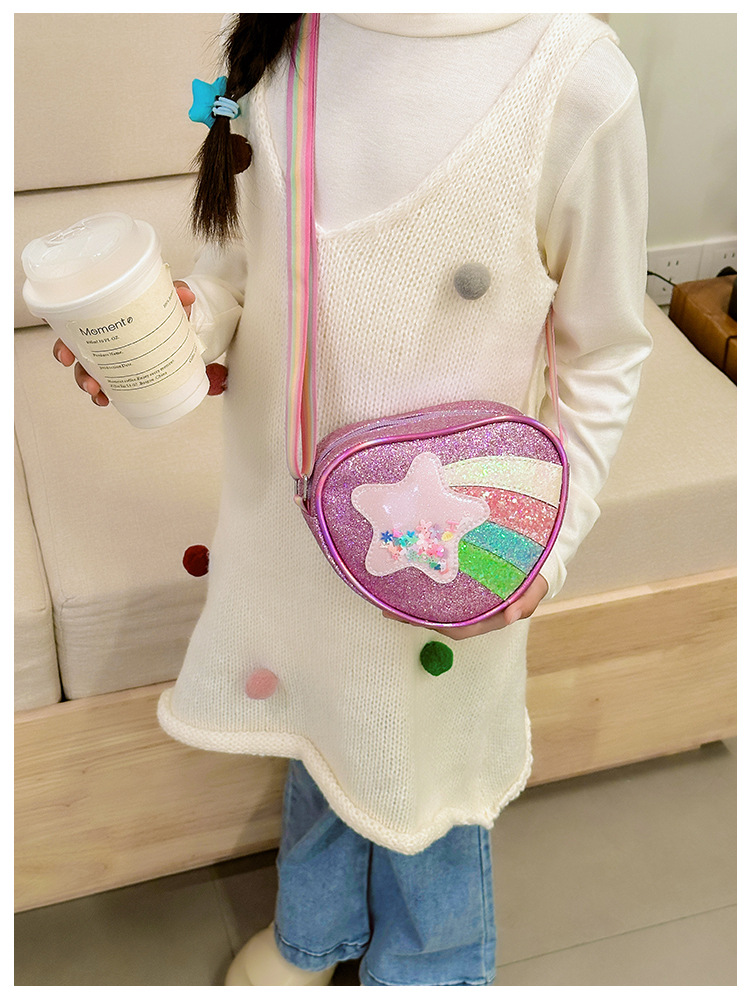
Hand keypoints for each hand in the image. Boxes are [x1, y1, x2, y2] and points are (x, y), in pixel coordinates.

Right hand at [51, 281, 195, 405]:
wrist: (178, 323)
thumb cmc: (160, 305)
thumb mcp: (165, 296)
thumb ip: (174, 293)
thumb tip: (186, 297)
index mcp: (103, 314)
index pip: (72, 317)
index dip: (59, 326)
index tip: (55, 333)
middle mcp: (101, 335)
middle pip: (74, 347)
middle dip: (69, 357)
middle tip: (71, 362)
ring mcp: (110, 355)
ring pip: (87, 370)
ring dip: (86, 382)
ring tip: (96, 391)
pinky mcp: (124, 370)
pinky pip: (109, 384)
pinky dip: (107, 394)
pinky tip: (109, 401)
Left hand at [382, 573, 548, 639]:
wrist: (536, 564)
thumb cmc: (534, 580)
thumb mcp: (534, 590)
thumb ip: (525, 603)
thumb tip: (511, 616)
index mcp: (487, 618)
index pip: (459, 628)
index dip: (436, 626)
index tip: (414, 619)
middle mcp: (473, 612)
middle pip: (440, 620)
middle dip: (415, 618)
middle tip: (388, 610)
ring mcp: (466, 600)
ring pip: (437, 607)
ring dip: (413, 606)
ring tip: (388, 596)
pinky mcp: (461, 587)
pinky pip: (440, 592)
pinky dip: (423, 590)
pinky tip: (406, 580)